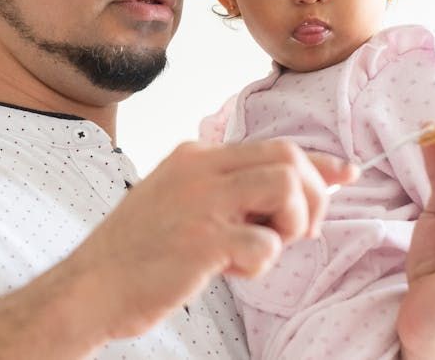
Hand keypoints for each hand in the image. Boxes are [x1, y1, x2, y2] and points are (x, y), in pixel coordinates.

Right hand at [68, 139, 356, 339]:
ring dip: (292, 223)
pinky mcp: (203, 240)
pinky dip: (262, 264)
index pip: (274, 145)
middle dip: (311, 196)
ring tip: (265, 247)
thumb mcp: (177, 203)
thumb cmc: (137, 255)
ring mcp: (201, 202)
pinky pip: (265, 244)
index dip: (319, 161)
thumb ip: (226, 191)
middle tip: (298, 233)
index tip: (346, 174)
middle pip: (288, 157)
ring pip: (285, 186)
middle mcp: (199, 169)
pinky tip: (232, 272)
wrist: (88, 288)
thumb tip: (290, 189)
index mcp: (194, 157)